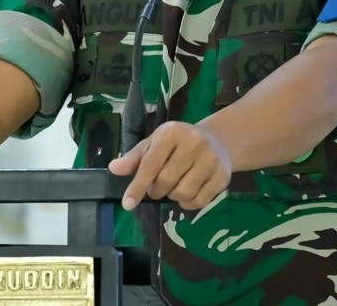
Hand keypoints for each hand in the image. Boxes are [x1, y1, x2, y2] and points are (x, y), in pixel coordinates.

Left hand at [107, 121, 230, 210]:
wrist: (216, 140)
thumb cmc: (178, 142)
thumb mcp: (155, 143)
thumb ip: (135, 157)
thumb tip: (114, 169)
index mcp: (172, 132)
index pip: (151, 163)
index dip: (138, 185)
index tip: (128, 203)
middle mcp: (194, 142)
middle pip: (165, 182)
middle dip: (156, 190)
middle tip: (157, 187)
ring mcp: (211, 159)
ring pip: (182, 194)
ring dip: (173, 196)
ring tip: (174, 186)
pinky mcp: (222, 176)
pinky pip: (198, 202)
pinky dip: (188, 203)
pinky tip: (189, 191)